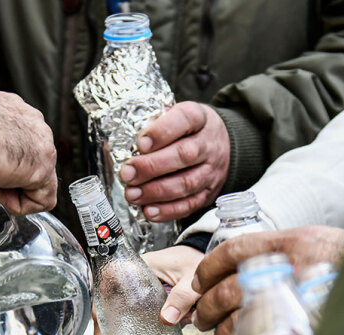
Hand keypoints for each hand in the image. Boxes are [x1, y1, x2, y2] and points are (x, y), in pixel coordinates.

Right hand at [91, 245, 204, 334]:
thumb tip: (167, 319)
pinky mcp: (149, 302)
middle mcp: (135, 278)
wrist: (208, 265)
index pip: (108, 282)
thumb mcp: (192, 277)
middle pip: (109, 302)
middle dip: (104, 326)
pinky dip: (130, 330)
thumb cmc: (197, 261)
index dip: (101, 303)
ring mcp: (141, 291)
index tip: (101, 323)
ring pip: (119, 311)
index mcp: (140, 266)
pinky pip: (134, 316)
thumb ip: (182, 296)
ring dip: (113, 332)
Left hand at [119, 102, 229, 220]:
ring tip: (133, 194)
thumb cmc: (188, 130)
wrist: (223, 144)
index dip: (162, 131)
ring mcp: (212, 170)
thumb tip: (120, 143)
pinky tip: (149, 211)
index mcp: (199, 118)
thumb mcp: (175, 115)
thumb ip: (153, 124)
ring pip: (187, 183)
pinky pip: (190, 204)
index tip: (140, 143)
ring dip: (156, 192)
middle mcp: (209, 144)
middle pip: (184, 155)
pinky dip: (168, 210)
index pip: (185, 119)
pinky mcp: (209, 192)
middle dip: (151, 167)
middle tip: (127, 174)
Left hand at [192, 226, 343, 334]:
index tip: (198, 281)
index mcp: (289, 244)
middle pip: (227, 289)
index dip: (208, 268)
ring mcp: (293, 302)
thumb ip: (284, 252)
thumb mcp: (320, 242)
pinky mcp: (299, 330)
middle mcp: (287, 270)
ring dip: (218, 332)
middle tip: (200, 317)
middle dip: (206, 306)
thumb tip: (247, 267)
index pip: (233, 250)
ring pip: (237, 318)